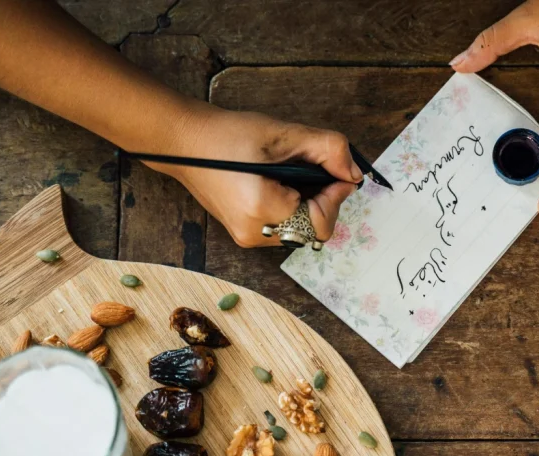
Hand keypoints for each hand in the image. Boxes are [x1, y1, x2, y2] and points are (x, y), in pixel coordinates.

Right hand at [145, 104, 361, 246]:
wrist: (185, 143)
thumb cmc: (228, 135)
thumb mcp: (283, 134)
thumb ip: (327, 150)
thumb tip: (354, 173)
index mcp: (262, 210)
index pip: (321, 222)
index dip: (336, 196)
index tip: (337, 173)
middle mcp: (254, 233)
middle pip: (313, 230)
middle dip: (323, 199)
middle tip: (313, 168)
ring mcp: (247, 237)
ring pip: (301, 230)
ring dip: (309, 203)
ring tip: (292, 173)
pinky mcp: (244, 233)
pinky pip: (285, 227)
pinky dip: (293, 207)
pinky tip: (280, 183)